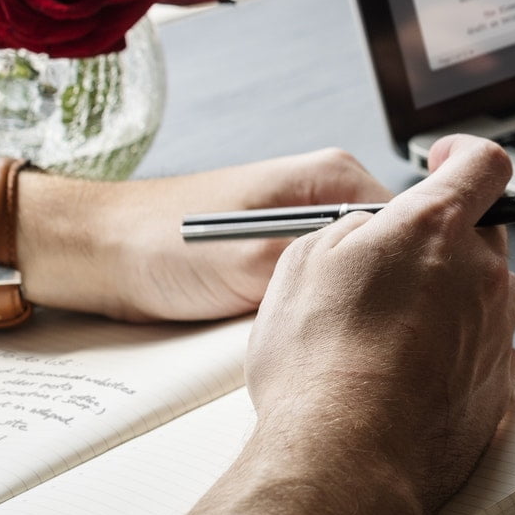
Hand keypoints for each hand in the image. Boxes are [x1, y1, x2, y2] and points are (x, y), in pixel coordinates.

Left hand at [18, 148, 393, 322]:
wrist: (95, 254)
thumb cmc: (162, 244)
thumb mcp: (254, 261)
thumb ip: (325, 266)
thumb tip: (386, 280)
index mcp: (333, 176)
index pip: (415, 221)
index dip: (420, 266)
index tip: (418, 308)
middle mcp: (326, 197)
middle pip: (391, 250)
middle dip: (386, 290)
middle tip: (374, 331)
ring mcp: (304, 228)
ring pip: (358, 276)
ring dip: (347, 306)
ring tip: (337, 337)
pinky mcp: (281, 259)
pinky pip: (324, 288)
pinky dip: (320, 312)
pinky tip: (311, 337)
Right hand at [245, 136, 514, 514]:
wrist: (346, 459)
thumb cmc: (318, 366)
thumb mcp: (305, 262)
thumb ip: (354, 228)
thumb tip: (372, 230)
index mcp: (437, 228)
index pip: (483, 164)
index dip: (462, 155)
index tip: (444, 161)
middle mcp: (483, 274)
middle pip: (483, 232)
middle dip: (444, 238)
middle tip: (392, 267)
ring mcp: (499, 331)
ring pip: (483, 295)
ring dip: (448, 300)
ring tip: (387, 335)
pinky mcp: (501, 385)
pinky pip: (484, 350)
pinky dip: (455, 353)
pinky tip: (409, 375)